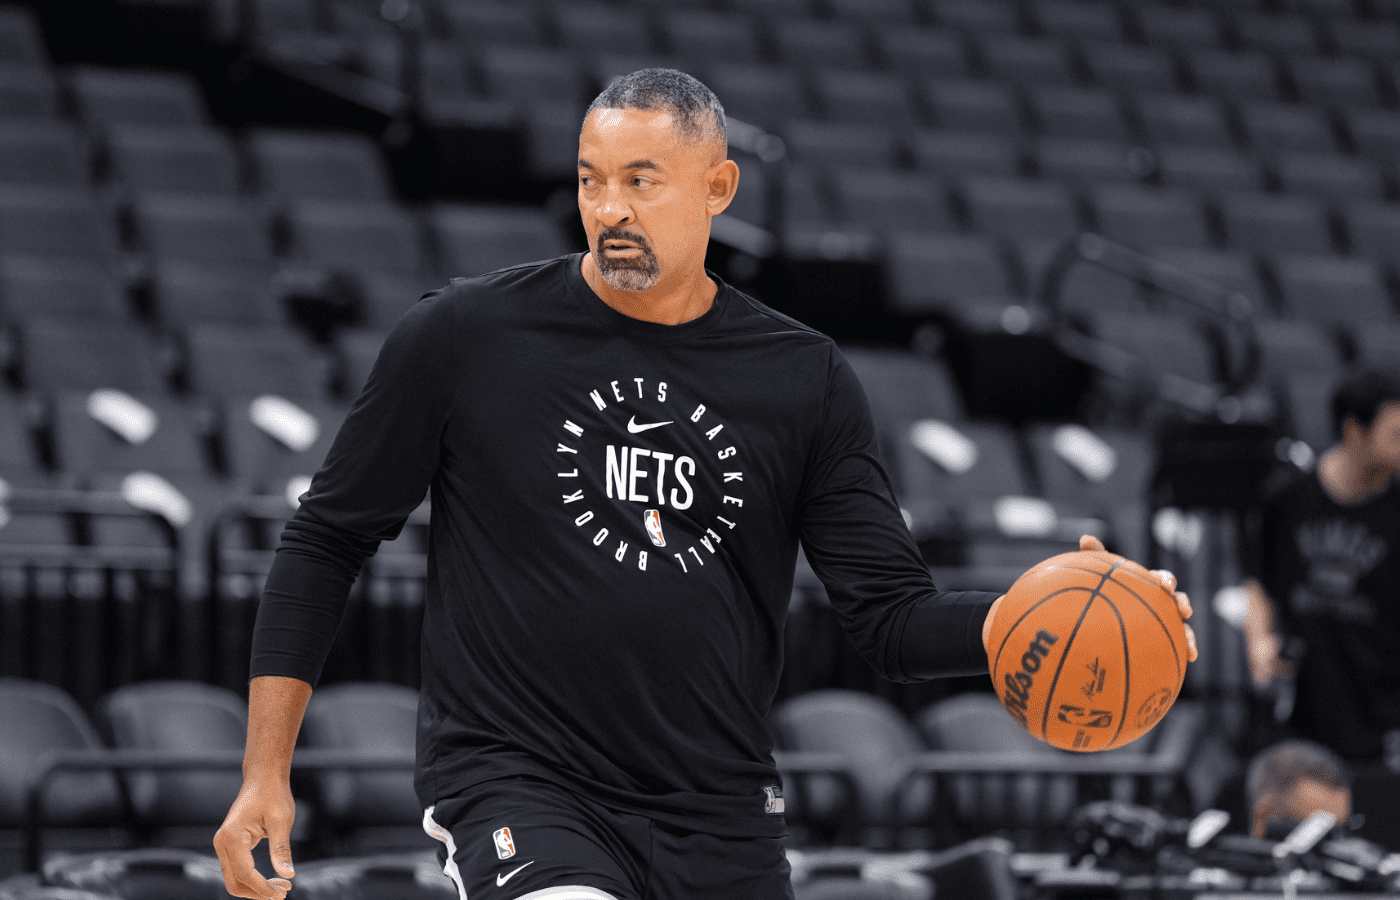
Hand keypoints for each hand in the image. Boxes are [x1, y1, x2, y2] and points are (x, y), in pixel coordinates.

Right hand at [214, 777, 295, 899]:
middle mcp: (222, 842)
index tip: (282, 892)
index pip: (245, 873)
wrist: (264, 777)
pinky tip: (274, 879)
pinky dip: (254, 879)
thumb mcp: (282, 821)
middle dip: (258, 892)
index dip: (263, 887)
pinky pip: (238, 870)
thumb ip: (281, 849)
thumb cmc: (273, 794)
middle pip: (234, 882)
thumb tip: (288, 875)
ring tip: (282, 888)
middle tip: (283, 893)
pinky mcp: (230, 845)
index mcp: (231, 836)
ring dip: (256, 888)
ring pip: (235, 879)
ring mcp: (223, 844)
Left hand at [1079, 534, 1197, 662]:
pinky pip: (1180, 645)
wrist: (1108, 618)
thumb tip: (1085, 537)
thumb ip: (1097, 557)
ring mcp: (1167, 621)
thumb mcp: (1101, 575)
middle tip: (1183, 609)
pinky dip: (1188, 649)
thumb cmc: (1107, 590)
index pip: (1161, 579)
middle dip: (1182, 603)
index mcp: (1150, 584)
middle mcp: (1162, 601)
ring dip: (1190, 633)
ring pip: (1184, 625)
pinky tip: (1190, 658)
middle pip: (1177, 599)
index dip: (1165, 581)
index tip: (1164, 586)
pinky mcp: (1167, 639)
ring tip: (1190, 643)